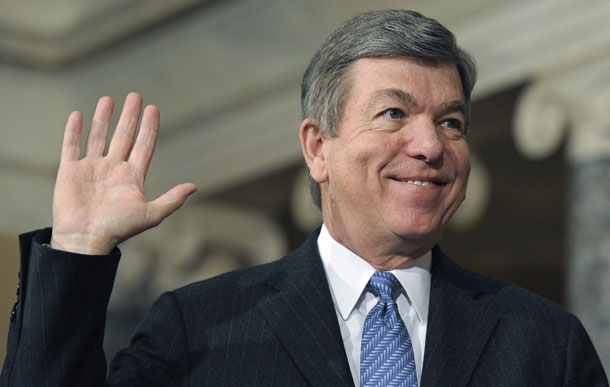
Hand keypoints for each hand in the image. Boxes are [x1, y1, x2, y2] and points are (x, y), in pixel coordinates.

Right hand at [51, 92, 197, 254]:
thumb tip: (194, 186)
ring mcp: (92, 168)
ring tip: (108, 99)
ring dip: (103, 118)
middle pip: (124, 136)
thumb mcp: (151, 214)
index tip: (154, 109)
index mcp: (133, 177)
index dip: (149, 128)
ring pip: (98, 136)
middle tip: (135, 95)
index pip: (144, 145)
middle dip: (130, 116)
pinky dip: (74, 130)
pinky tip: (78, 115)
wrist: (86, 240)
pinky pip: (71, 146)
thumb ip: (172, 199)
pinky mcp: (70, 171)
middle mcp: (113, 169)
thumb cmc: (118, 229)